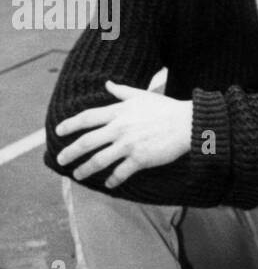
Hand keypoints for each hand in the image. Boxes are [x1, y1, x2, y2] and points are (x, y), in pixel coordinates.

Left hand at [55, 81, 192, 188]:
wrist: (187, 123)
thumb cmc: (166, 108)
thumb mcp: (142, 95)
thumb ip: (122, 91)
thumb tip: (107, 83)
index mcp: (118, 112)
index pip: (86, 118)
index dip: (70, 124)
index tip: (58, 131)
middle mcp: (119, 128)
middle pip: (86, 142)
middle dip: (70, 152)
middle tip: (60, 159)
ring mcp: (128, 145)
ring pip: (98, 160)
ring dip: (85, 169)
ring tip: (77, 175)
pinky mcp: (140, 159)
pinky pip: (120, 173)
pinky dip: (112, 180)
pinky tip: (108, 184)